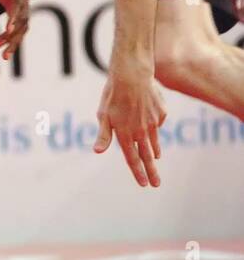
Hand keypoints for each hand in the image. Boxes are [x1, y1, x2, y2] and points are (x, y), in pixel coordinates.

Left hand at [0, 0, 30, 57]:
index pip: (18, 7)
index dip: (13, 21)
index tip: (7, 33)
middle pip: (24, 19)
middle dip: (14, 37)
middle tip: (1, 51)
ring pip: (23, 23)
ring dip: (14, 38)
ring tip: (2, 53)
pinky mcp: (18, 2)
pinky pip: (19, 20)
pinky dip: (13, 32)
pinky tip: (2, 42)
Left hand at [94, 63, 166, 186]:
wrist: (132, 75)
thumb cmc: (112, 95)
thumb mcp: (103, 115)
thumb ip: (103, 135)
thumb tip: (98, 152)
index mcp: (125, 134)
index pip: (132, 159)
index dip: (138, 172)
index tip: (144, 184)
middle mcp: (141, 132)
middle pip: (147, 157)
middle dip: (152, 172)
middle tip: (156, 184)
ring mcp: (154, 123)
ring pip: (154, 142)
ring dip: (154, 152)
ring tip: (155, 159)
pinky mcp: (162, 113)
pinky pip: (157, 123)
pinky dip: (153, 125)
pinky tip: (146, 117)